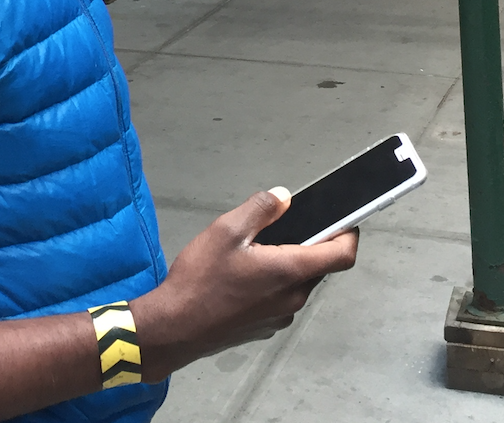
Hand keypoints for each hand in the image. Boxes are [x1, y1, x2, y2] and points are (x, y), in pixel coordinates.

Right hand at [129, 189, 357, 381]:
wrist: (176, 327)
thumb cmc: (200, 279)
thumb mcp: (225, 230)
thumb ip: (260, 209)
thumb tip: (284, 197)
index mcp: (290, 271)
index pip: (342, 255)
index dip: (348, 234)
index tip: (342, 220)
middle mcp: (294, 297)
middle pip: (318, 267)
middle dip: (306, 245)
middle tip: (274, 230)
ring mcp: (281, 316)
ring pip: (297, 283)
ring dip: (285, 265)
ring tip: (249, 253)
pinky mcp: (267, 327)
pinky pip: (280, 298)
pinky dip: (271, 283)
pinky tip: (240, 278)